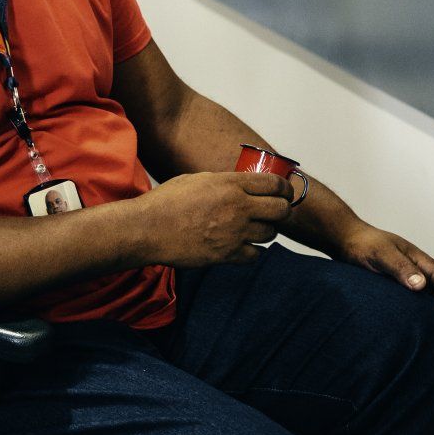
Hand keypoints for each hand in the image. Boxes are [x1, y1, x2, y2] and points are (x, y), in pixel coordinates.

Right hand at [138, 172, 293, 267]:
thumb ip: (226, 182)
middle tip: (277, 212)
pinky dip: (252, 251)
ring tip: (257, 229)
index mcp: (231, 184)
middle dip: (283, 210)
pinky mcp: (226, 255)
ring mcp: (234, 233)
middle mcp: (238, 207)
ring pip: (271, 234)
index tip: (285, 192)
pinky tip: (244, 246)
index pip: (275, 184)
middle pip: (281, 210)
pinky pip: (255, 255)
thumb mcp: (199, 179)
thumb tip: (243, 184)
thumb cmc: (167, 201)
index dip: (285, 188)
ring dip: (267, 231)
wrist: (148, 229)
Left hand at [336, 223, 433, 349]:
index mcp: (423, 263)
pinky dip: (428, 322)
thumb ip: (401, 268)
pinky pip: (420, 308)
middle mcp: (422, 274)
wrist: (348, 242)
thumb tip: (421, 285)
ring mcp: (412, 283)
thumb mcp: (383, 254)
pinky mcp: (401, 293)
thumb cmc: (366, 245)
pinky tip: (424, 337)